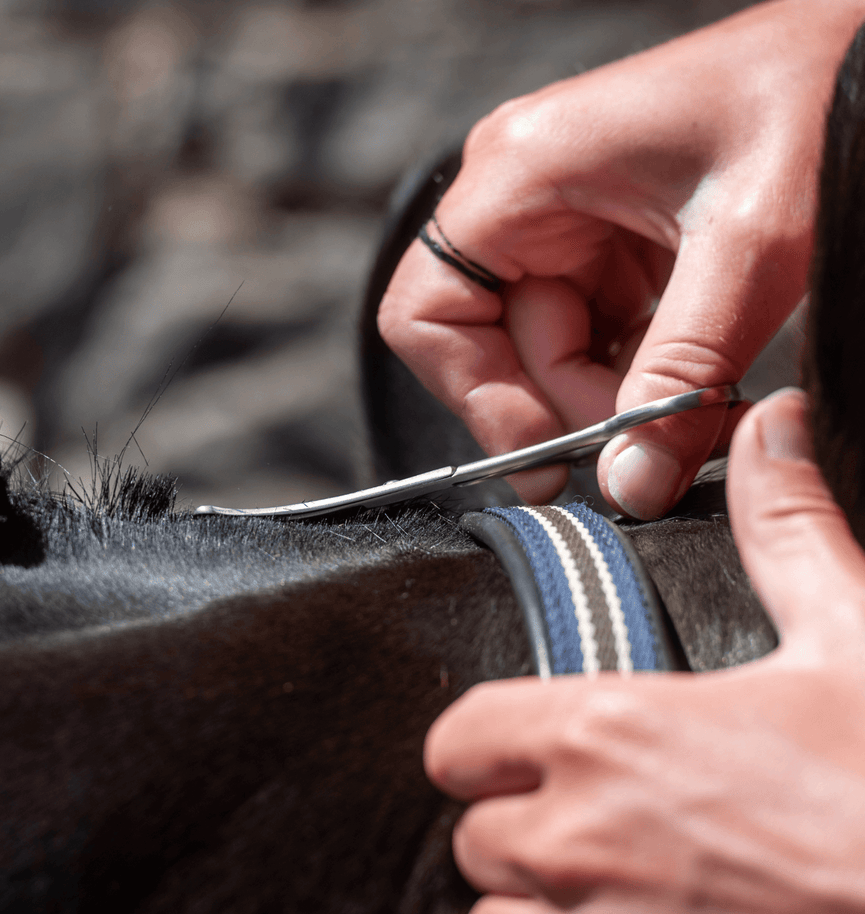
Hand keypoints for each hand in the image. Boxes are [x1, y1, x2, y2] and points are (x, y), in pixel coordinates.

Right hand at [378, 0, 864, 515]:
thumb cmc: (818, 97)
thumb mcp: (749, 249)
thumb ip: (682, 373)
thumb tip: (631, 484)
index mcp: (519, 173)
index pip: (428, 316)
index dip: (475, 396)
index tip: (546, 452)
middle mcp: (524, 198)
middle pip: (498, 348)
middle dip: (573, 407)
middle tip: (651, 448)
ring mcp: (566, 224)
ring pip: (553, 355)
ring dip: (619, 401)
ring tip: (699, 415)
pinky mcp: (610, 248)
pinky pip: (600, 341)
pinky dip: (644, 378)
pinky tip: (699, 387)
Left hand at [424, 389, 864, 913]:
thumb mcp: (851, 638)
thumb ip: (783, 530)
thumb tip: (766, 428)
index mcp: (605, 728)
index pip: (460, 736)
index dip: (491, 746)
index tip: (534, 756)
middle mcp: (574, 835)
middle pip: (476, 834)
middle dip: (526, 831)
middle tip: (603, 837)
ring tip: (612, 913)